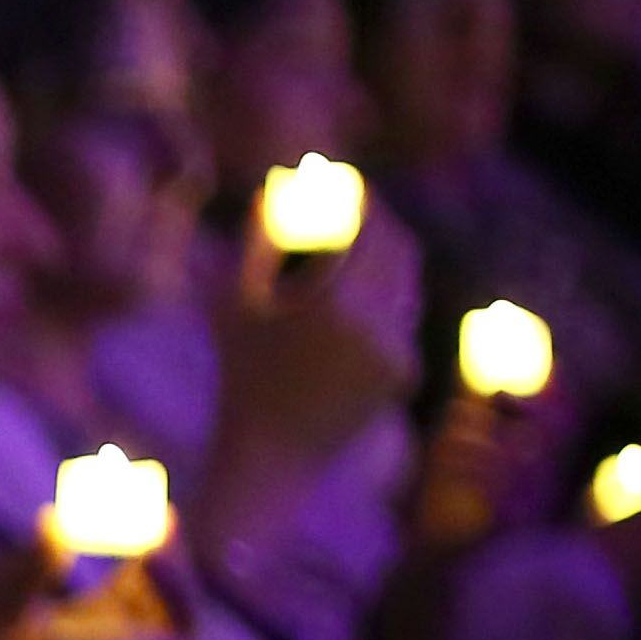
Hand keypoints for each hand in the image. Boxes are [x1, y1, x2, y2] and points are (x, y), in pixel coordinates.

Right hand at [200, 205, 421, 547]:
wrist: (272, 458)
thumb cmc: (239, 378)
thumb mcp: (234, 305)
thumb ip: (256, 241)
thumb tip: (274, 188)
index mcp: (334, 303)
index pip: (368, 227)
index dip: (361, 198)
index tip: (344, 181)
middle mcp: (377, 325)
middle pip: (400, 249)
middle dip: (382, 223)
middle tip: (359, 208)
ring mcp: (397, 351)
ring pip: (406, 283)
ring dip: (386, 260)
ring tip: (354, 251)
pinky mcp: (405, 372)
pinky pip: (403, 318)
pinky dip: (385, 300)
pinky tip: (354, 302)